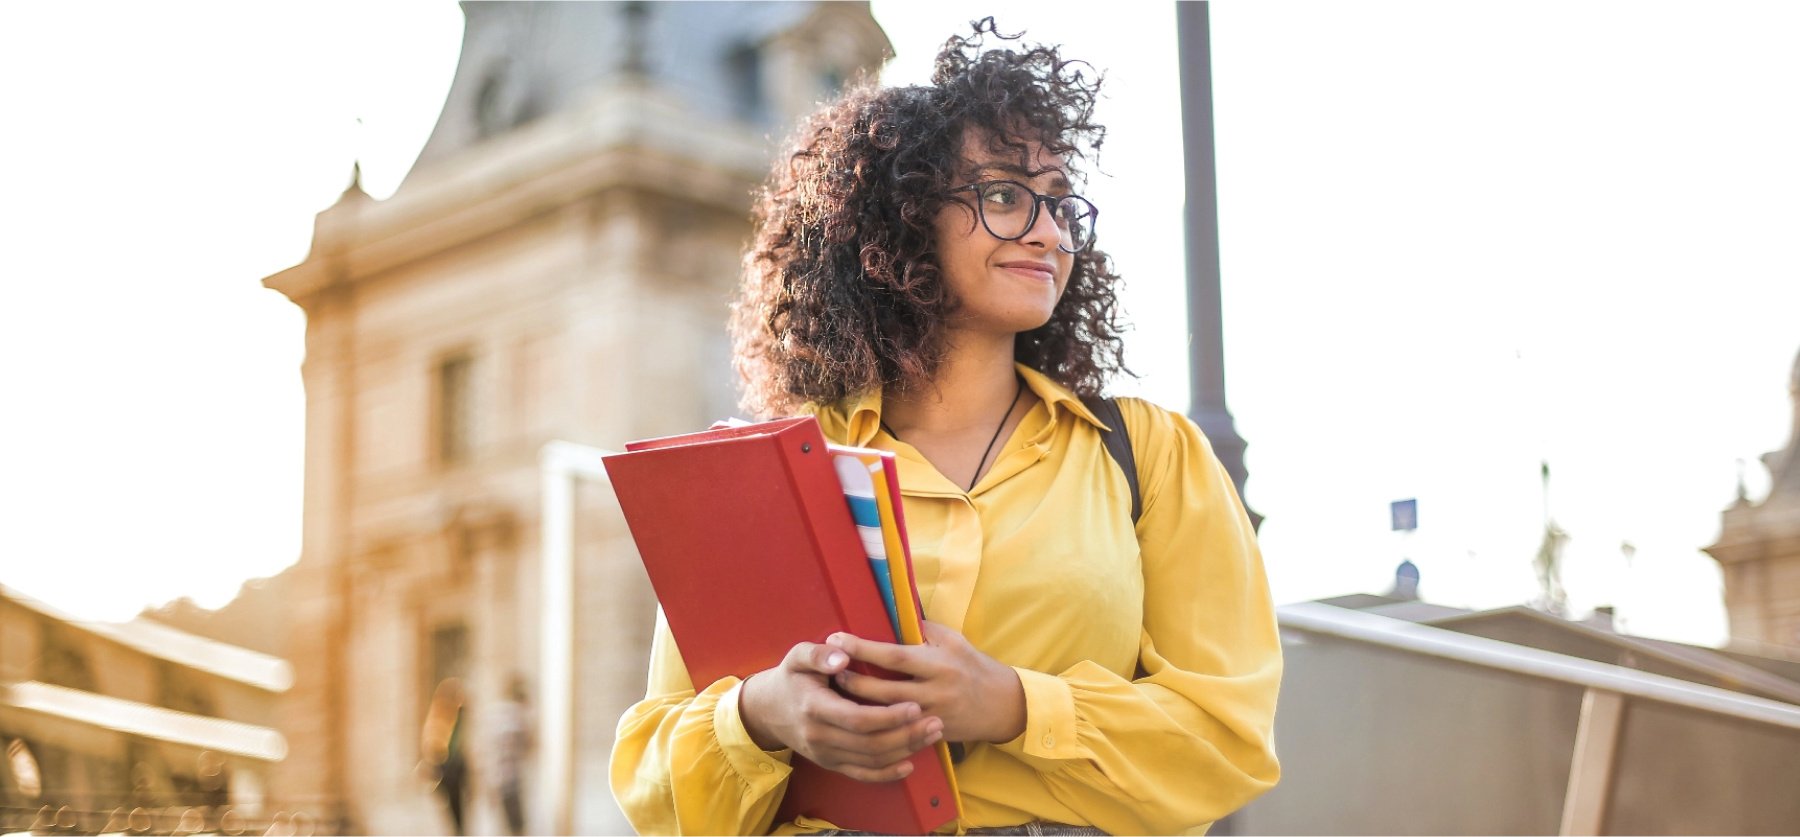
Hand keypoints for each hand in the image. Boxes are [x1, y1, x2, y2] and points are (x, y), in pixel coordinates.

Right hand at [738, 640, 945, 781]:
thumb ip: (819, 654)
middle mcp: (819, 736)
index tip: (915, 706)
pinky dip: (887, 773)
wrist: (768, 710)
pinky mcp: (831, 764)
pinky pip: (862, 774)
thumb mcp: (797, 656)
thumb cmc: (791, 678)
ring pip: (871, 760)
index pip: (857, 719)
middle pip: (870, 744)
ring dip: (905, 750)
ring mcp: (825, 754)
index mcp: (814, 707)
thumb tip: (843, 655)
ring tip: (932, 735)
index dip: (888, 717)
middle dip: (906, 735)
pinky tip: (909, 763)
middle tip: (935, 722)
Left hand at [827, 621, 1026, 744]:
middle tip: (828, 669)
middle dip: (852, 680)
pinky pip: (897, 733)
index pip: (894, 656)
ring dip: (858, 704)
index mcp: (938, 663)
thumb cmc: (973, 666)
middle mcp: (935, 691)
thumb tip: (890, 614)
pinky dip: (875, 725)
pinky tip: (856, 718)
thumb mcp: (953, 640)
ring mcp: (932, 717)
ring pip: (886, 715)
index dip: (863, 648)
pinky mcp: (930, 735)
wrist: (1002, 705)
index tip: (837, 639)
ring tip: (835, 693)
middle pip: (884, 690)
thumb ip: (922, 630)